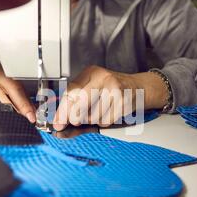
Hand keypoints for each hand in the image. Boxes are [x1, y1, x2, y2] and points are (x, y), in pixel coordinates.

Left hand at [53, 66, 167, 130]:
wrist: (140, 87)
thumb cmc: (112, 90)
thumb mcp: (93, 89)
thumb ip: (75, 104)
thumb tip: (58, 122)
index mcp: (91, 72)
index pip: (70, 92)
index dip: (62, 110)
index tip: (57, 123)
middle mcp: (103, 78)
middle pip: (79, 104)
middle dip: (73, 117)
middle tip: (74, 121)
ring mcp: (114, 89)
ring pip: (91, 116)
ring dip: (91, 120)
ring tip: (99, 111)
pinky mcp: (123, 102)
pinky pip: (104, 121)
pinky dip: (103, 122)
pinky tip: (109, 113)